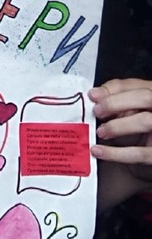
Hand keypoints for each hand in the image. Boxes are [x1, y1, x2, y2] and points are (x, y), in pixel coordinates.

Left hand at [90, 78, 151, 202]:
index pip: (137, 85)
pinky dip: (116, 153)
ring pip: (144, 121)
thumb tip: (95, 94)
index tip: (92, 96)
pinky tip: (99, 151)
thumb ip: (116, 98)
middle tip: (96, 111)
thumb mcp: (131, 110)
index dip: (113, 89)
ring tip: (100, 132)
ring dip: (117, 126)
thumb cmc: (139, 127)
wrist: (149, 152)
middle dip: (116, 102)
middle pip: (144, 97)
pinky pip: (140, 153)